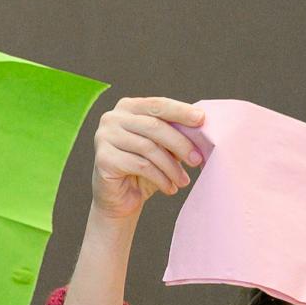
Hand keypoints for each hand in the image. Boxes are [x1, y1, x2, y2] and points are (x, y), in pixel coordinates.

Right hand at [88, 96, 206, 222]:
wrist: (120, 199)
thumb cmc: (144, 170)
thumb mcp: (162, 147)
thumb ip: (174, 133)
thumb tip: (201, 125)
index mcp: (128, 107)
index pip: (158, 105)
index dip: (181, 111)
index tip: (202, 119)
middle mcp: (112, 118)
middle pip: (154, 126)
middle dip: (180, 143)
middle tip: (197, 159)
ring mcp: (104, 137)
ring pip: (148, 148)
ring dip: (171, 167)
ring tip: (183, 181)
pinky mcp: (103, 158)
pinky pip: (140, 165)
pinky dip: (160, 178)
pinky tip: (170, 188)